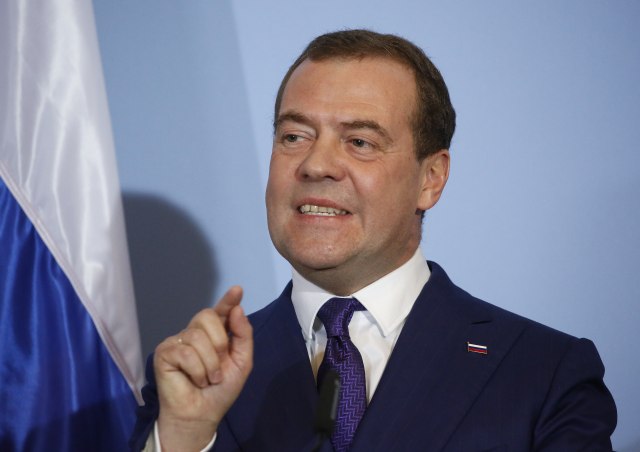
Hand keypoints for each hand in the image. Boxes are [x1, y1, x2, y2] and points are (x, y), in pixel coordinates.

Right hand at [154, 286, 252, 450]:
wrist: (202, 414)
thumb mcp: (242, 362)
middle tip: (220, 366)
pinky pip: (185, 352)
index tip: (237, 290)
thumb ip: (243, 335)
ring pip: (197, 336)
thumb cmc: (220, 390)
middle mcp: (195, 333)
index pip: (220, 311)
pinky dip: (197, 370)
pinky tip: (195, 381)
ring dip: (210, 363)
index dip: (227, 300)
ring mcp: (179, 341)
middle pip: (207, 315)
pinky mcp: (165, 352)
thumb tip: (238, 309)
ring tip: (209, 379)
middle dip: (220, 342)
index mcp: (215, 333)